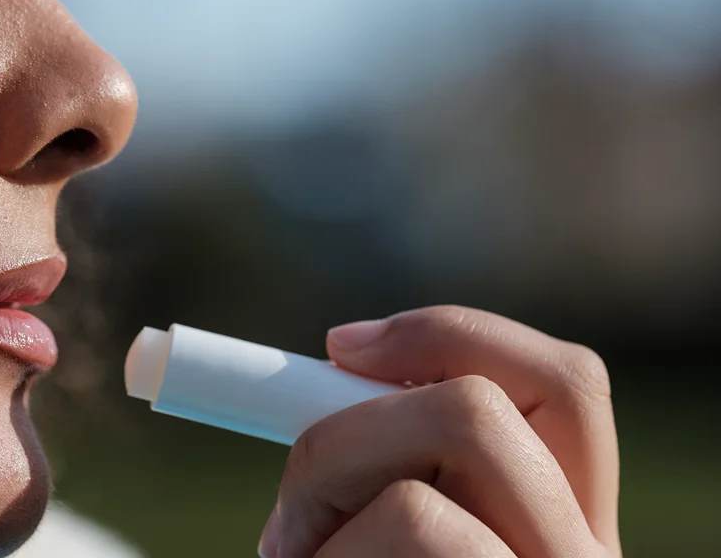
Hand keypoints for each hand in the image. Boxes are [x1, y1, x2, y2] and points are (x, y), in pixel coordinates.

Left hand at [257, 306, 619, 557]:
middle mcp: (580, 552)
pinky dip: (325, 551)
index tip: (340, 344)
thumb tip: (350, 349)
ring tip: (299, 556)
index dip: (450, 336)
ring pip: (428, 473)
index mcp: (568, 517)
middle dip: (355, 428)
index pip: (566, 381)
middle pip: (483, 407)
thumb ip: (407, 444)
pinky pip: (412, 524)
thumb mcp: (385, 514)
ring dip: (325, 496)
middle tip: (292, 493)